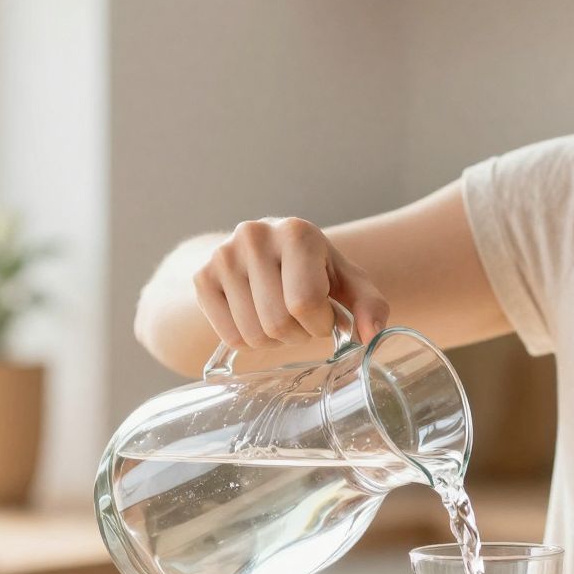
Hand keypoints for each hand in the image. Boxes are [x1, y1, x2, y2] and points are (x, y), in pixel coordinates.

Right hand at [191, 217, 389, 350]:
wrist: (269, 252)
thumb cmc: (317, 270)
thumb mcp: (350, 282)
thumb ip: (369, 305)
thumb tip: (371, 334)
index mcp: (296, 232)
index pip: (305, 303)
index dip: (320, 324)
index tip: (324, 315)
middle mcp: (253, 236)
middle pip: (278, 323)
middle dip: (299, 334)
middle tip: (302, 319)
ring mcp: (222, 255)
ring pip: (253, 334)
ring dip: (275, 340)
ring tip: (280, 316)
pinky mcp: (202, 277)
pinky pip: (230, 337)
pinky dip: (249, 340)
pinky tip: (257, 317)